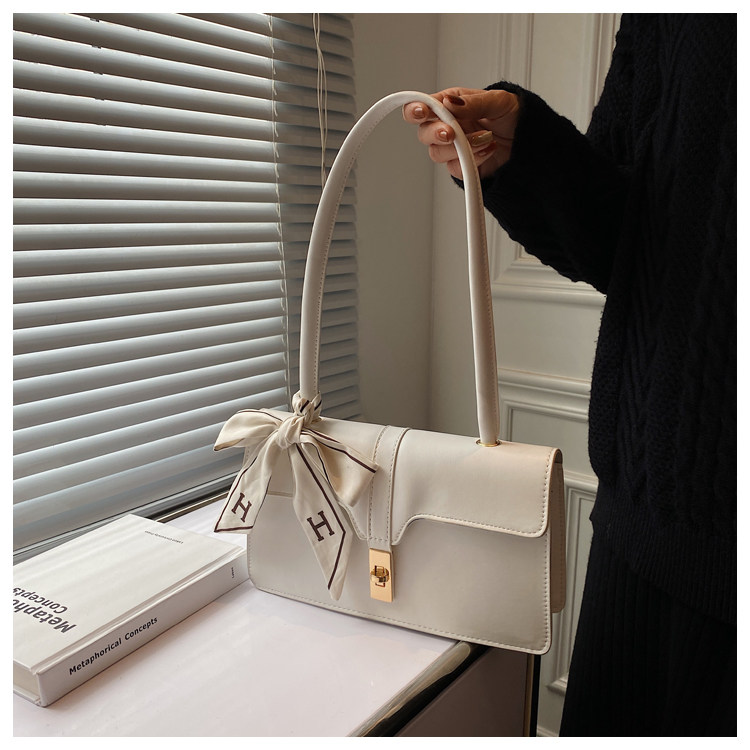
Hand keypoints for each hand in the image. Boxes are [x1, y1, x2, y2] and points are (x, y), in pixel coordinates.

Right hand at [402, 87, 518, 179]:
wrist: (526, 141)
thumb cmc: (511, 116)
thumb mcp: (497, 101)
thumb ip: (472, 103)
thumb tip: (450, 103)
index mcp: (450, 105)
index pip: (422, 107)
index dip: (415, 109)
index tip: (422, 112)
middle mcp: (447, 126)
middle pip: (424, 133)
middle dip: (436, 133)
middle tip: (451, 133)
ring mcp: (452, 149)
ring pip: (438, 153)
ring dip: (461, 146)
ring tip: (485, 138)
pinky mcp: (461, 167)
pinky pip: (456, 168)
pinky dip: (474, 160)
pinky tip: (488, 150)